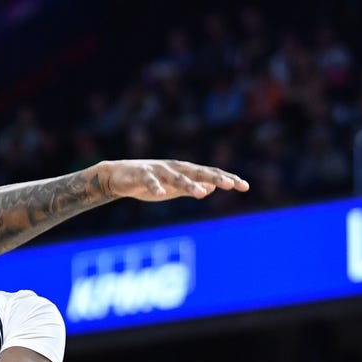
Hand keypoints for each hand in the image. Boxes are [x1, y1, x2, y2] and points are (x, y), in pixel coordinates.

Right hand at [99, 159, 248, 201]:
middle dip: (215, 178)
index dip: (227, 179)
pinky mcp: (141, 174)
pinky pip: (150, 180)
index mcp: (184, 171)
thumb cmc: (147, 184)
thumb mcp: (173, 189)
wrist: (117, 177)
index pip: (210, 174)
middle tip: (230, 185)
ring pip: (176, 176)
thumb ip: (191, 188)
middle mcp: (175, 168)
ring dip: (188, 184)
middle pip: (198, 172)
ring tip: (200, 192)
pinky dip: (155, 186)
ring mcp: (158, 170)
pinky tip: (161, 192)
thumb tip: (211, 188)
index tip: (244, 187)